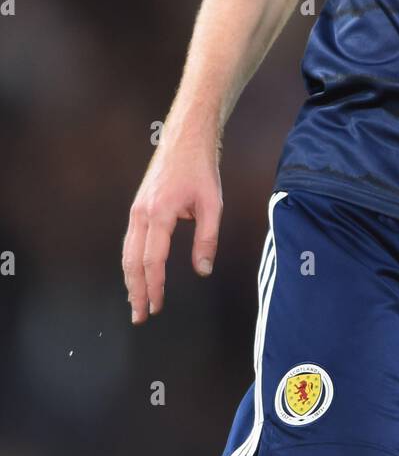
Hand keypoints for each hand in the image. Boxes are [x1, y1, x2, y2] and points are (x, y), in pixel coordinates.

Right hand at [122, 129, 222, 324]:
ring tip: (135, 302)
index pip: (153, 261)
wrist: (185, 139)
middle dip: (136, 291)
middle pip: (132, 262)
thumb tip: (203, 271)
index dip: (155, 287)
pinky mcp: (138, 206)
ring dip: (130, 280)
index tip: (157, 307)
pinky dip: (130, 262)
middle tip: (140, 316)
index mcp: (159, 213)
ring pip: (127, 252)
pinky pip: (130, 241)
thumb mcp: (213, 203)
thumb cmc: (201, 169)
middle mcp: (141, 213)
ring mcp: (137, 209)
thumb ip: (207, 238)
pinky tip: (136, 274)